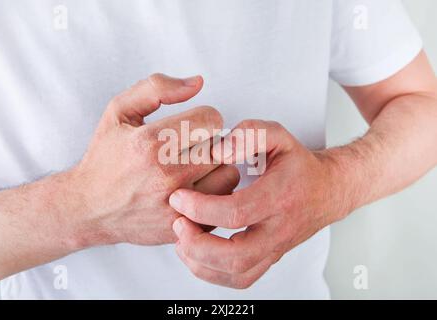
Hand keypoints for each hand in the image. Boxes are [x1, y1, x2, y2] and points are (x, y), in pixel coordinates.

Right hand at [68, 74, 238, 246]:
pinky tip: (194, 191)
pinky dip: (213, 196)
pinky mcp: (182, 226)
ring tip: (194, 170)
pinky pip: (222, 205)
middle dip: (210, 143)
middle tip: (191, 148)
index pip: (212, 119)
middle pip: (222, 147)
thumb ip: (157, 88)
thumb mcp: (119, 111)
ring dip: (217, 169)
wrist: (89, 208)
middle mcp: (165, 175)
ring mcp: (175, 204)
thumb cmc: (106, 158)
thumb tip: (198, 82)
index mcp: (150, 142)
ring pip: (228, 176)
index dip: (205, 118)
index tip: (193, 126)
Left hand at [169, 120, 348, 288]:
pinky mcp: (270, 258)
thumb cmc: (297, 164)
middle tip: (178, 223)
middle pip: (236, 256)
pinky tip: (196, 253)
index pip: (237, 213)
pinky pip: (241, 279)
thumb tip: (219, 152)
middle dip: (198, 244)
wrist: (327, 190)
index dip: (201, 208)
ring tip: (182, 238)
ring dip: (201, 262)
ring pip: (237, 273)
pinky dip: (212, 273)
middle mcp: (280, 229)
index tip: (178, 197)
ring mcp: (275, 248)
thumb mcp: (278, 136)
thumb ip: (250, 134)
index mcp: (281, 197)